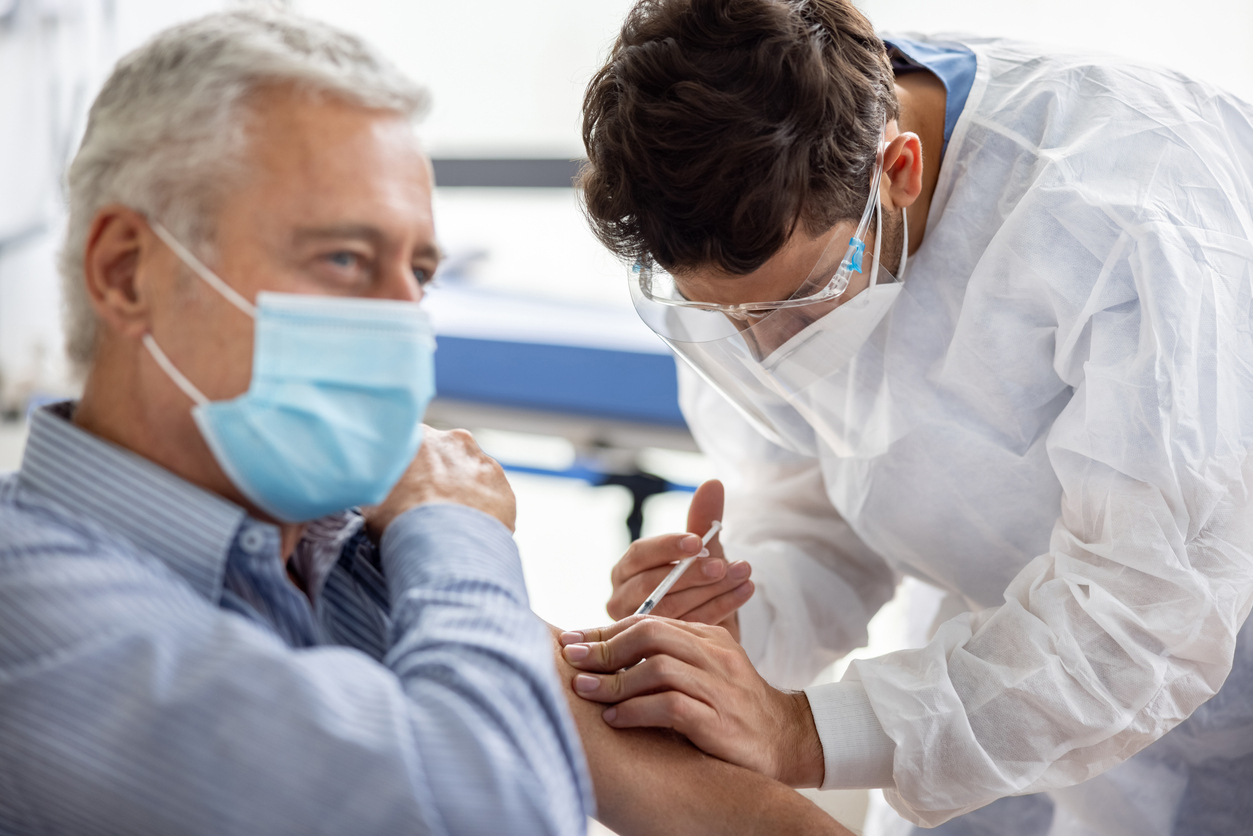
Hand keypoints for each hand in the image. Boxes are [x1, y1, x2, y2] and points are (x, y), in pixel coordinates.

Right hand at [363, 426, 515, 536]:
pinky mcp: (505, 490)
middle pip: (448, 458)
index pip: (415, 447)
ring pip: (473, 478)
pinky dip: (483, 516)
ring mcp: (484, 464)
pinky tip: (469, 535)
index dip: (413, 469)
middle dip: (441, 479)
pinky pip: (492, 502)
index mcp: (420, 436)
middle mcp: (455, 441)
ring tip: (450, 527)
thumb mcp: (373, 500)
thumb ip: (380, 488)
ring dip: (464, 496)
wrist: (443, 545)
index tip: (409, 488)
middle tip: (430, 509)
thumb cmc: (400, 522)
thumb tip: (377, 496)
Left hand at [559, 615, 824, 787]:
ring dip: (614, 680)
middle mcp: (714, 655)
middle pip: (650, 633)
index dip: (605, 630)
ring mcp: (719, 687)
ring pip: (658, 666)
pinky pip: (671, 706)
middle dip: (604, 647)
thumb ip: (669, 657)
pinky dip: (636, 711)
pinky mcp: (720, 720)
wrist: (787, 740)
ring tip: (585, 690)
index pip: (649, 621)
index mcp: (708, 637)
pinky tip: (614, 718)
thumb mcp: (705, 671)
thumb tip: (608, 655)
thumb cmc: (732, 709)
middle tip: (572, 660)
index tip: (571, 641)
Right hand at [607, 480, 752, 640]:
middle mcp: (622, 601)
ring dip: (712, 591)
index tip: (699, 542)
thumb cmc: (697, 584)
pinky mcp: (658, 653)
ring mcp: (637, 632)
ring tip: (744, 574)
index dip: (668, 547)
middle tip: (723, 564)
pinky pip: (687, 631)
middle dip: (690, 573)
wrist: (705, 632)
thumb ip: (704, 519)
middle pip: (651, 585)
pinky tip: (744, 591)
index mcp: (625, 572)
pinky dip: (719, 610)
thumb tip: (714, 482)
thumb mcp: (702, 552)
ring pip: (671, 610)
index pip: (639, 555)